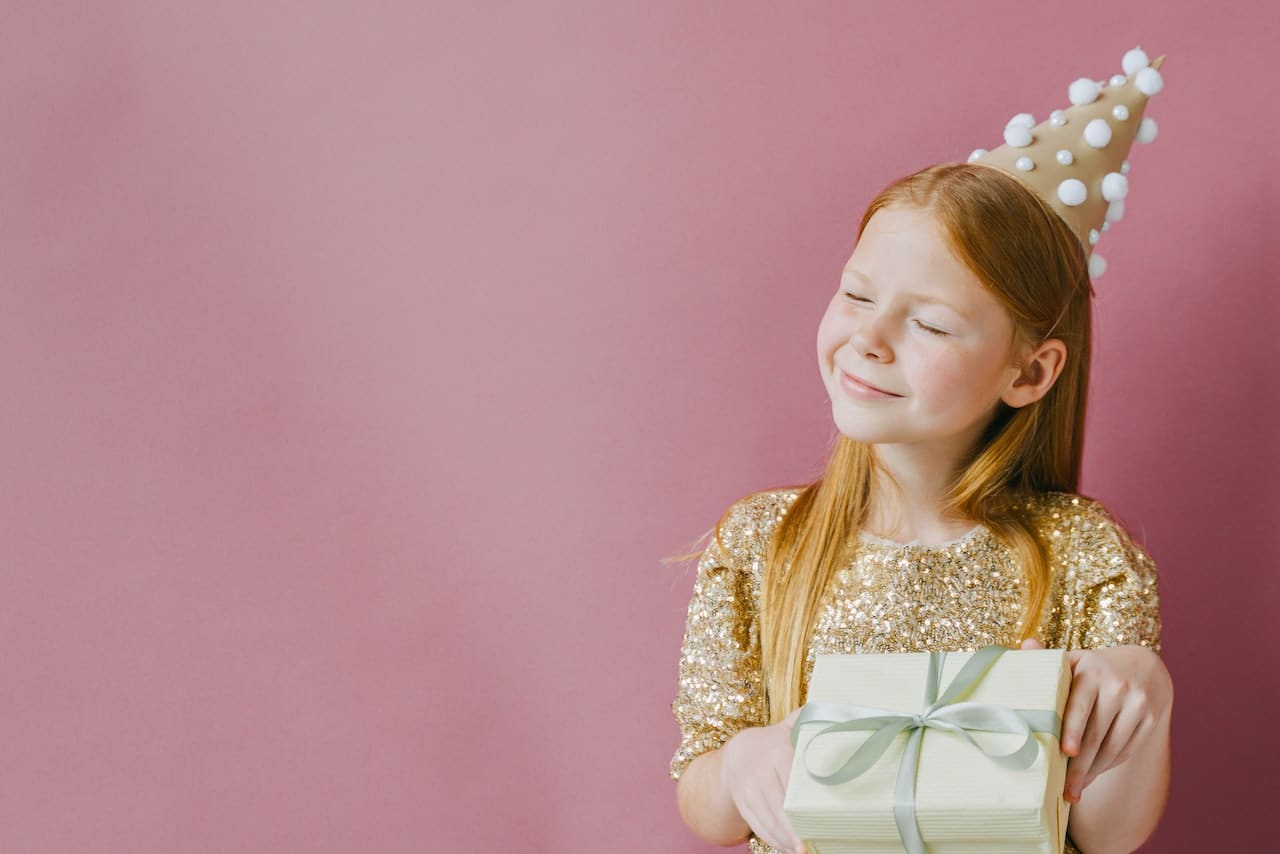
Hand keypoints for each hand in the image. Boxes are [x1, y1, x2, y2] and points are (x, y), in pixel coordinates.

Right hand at [719, 708, 806, 853]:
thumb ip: (805, 720)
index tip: (816, 823)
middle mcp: (759, 771)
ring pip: (767, 820)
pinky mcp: (742, 805)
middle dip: (794, 831)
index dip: (802, 806)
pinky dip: (773, 841)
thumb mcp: (786, 728)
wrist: (735, 753)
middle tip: (810, 848)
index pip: (792, 783)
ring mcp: (748, 790)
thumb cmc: (772, 744)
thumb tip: (832, 709)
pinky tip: (787, 848)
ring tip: (802, 851)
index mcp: (777, 751)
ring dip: (785, 840)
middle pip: (779, 807)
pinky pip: (757, 826)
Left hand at [1020, 639, 1171, 803]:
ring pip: (1112, 747)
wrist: (1144, 666)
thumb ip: (1049, 658)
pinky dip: (1108, 766)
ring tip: (1075, 790)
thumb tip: (1026, 645)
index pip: (1079, 705)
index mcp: (1091, 671)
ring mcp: (1138, 704)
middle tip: (1065, 790)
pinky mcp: (1151, 719)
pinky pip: (1127, 749)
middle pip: (1095, 734)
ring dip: (1093, 772)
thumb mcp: (1076, 660)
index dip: (1072, 730)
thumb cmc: (1096, 667)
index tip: (1065, 752)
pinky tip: (1093, 775)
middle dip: (1078, 766)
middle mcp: (1117, 686)